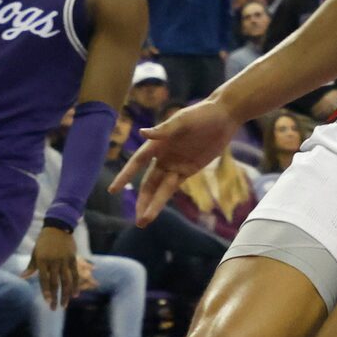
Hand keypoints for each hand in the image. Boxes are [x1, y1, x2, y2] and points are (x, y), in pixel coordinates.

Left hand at [26, 225, 88, 308]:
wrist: (58, 227)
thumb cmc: (44, 241)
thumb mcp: (35, 252)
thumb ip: (31, 266)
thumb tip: (22, 277)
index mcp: (42, 261)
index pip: (44, 279)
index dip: (46, 291)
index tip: (47, 301)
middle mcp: (53, 262)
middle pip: (55, 283)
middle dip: (55, 297)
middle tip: (54, 308)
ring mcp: (64, 260)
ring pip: (66, 280)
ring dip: (66, 294)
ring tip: (65, 305)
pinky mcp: (72, 258)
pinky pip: (75, 273)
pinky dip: (76, 284)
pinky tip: (76, 294)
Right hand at [113, 98, 239, 225]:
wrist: (224, 115)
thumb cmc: (201, 114)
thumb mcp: (183, 120)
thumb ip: (164, 129)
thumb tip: (142, 133)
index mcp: (158, 143)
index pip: (137, 163)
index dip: (125, 176)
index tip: (113, 190)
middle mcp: (163, 156)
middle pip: (148, 183)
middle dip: (142, 200)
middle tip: (137, 220)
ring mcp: (175, 164)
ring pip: (160, 189)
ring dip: (153, 204)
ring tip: (144, 222)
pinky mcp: (188, 169)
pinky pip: (173, 186)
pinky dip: (164, 198)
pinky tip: (155, 210)